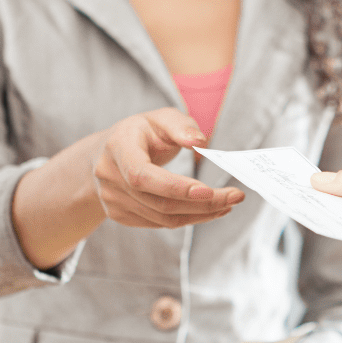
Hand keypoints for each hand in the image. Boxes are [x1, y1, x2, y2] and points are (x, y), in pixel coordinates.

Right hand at [91, 107, 243, 228]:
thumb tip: (200, 142)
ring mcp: (113, 201)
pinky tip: (208, 210)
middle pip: (160, 202)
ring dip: (201, 214)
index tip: (208, 191)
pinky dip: (188, 219)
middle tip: (235, 197)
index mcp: (118, 148)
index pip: (142, 175)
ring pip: (163, 218)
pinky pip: (160, 224)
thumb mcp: (159, 118)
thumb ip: (180, 126)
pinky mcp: (121, 216)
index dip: (174, 187)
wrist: (106, 155)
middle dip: (203, 203)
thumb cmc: (140, 134)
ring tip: (227, 204)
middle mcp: (110, 177)